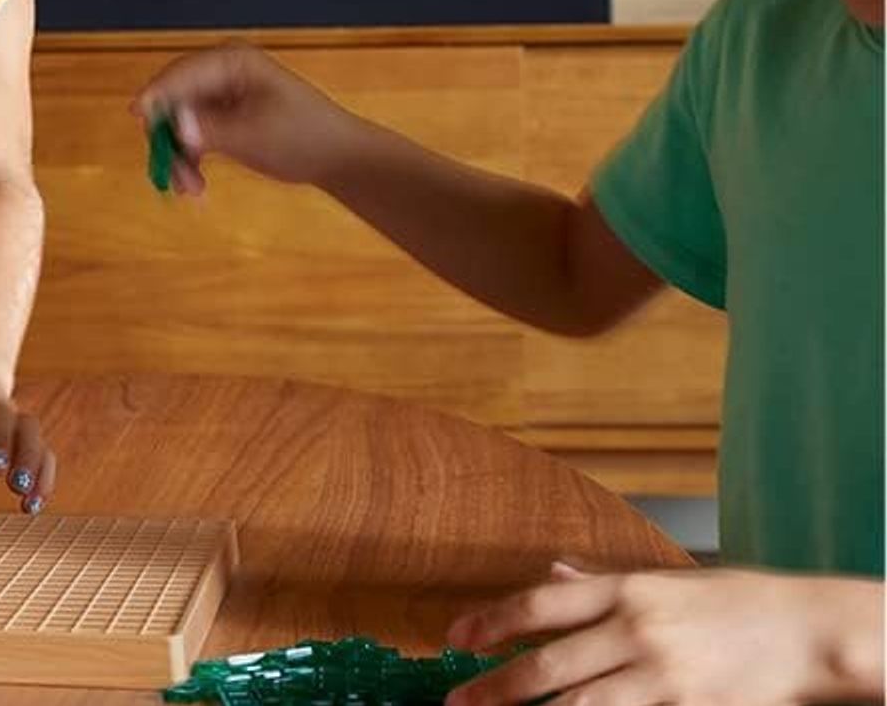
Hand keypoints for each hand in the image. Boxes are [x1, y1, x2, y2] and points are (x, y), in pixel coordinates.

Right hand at [131, 41, 358, 194]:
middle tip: (164, 167)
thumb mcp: (253, 135)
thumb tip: (175, 125)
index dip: (157, 94)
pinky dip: (191, 158)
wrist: (336, 158)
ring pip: (180, 121)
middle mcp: (223, 73)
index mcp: (234, 62)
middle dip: (168, 134)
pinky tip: (195, 186)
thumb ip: (209, 128)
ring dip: (179, 154)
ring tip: (188, 189)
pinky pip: (193, 135)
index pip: (183, 73)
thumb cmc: (303, 137)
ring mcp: (221, 96)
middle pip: (174, 98)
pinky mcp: (223, 119)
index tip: (137, 116)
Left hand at [445, 562, 884, 704]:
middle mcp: (637, 631)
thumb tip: (554, 574)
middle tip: (456, 701)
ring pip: (578, 705)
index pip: (540, 604)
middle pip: (548, 665)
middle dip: (495, 688)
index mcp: (628, 590)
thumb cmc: (742, 604)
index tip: (456, 637)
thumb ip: (606, 584)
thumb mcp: (669, 581)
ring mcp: (662, 677)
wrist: (811, 633)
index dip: (492, 621)